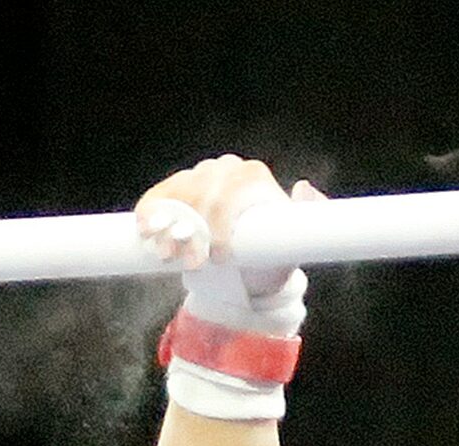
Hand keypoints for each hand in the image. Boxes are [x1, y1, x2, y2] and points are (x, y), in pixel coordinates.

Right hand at [134, 157, 326, 300]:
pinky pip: (159, 196)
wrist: (247, 263)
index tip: (221, 257)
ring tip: (167, 255)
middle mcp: (224, 169)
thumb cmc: (272, 252)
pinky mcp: (176, 189)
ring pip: (178, 194)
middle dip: (195, 228)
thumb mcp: (295, 240)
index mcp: (252, 176)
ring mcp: (198, 177)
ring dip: (169, 224)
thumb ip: (313, 215)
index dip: (223, 223)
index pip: (233, 190)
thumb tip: (304, 187)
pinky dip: (150, 212)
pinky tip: (145, 231)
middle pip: (202, 191)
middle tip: (194, 263)